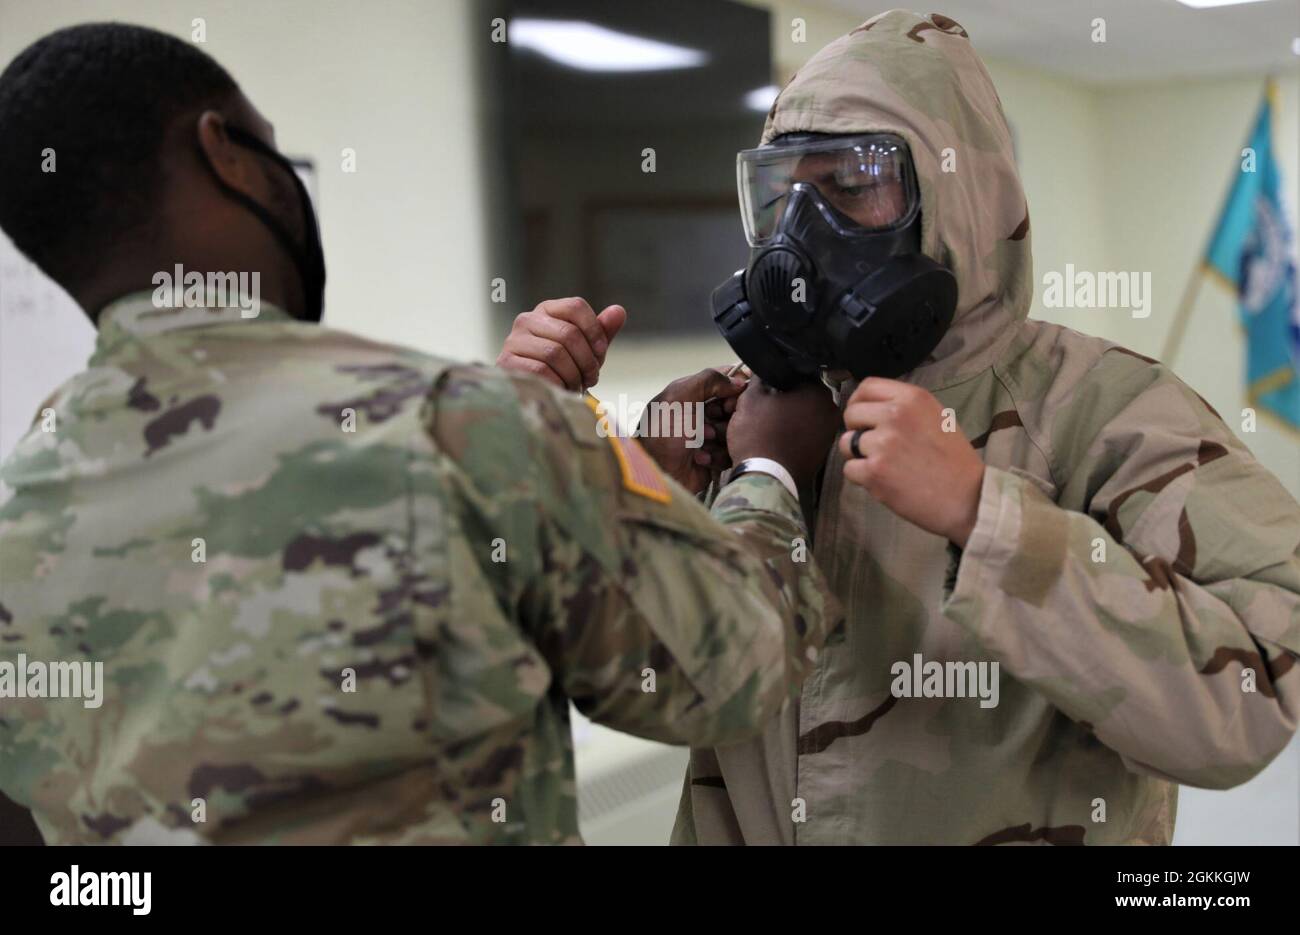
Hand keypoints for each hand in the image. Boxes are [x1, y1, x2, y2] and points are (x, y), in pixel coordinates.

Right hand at [496, 297, 627, 389]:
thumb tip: (619, 311)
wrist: (533, 395)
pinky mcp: (506, 362)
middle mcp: (527, 320)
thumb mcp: (586, 350)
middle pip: (569, 333)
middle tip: (590, 378)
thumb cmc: (562, 369)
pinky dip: (557, 383)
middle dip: (586, 360)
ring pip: (555, 353)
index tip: (600, 353)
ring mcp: (513, 340)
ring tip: (575, 385)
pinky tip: (560, 390)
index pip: (576, 306)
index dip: (594, 331)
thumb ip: (601, 331)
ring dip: (573, 375)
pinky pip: (540, 371)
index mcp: (548, 310)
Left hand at [638, 368, 745, 493]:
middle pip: (733, 407)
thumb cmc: (661, 435)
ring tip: (701, 442)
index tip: (733, 396)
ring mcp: (707, 436)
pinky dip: (717, 455)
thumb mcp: (679, 396)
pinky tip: (700, 458)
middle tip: (711, 422)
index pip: (723, 381)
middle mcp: (699, 413)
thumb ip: (708, 379)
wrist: (657, 473)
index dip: (733, 388)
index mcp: (690, 395)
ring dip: (720, 437)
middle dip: (726, 416)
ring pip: (735, 430)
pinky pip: (731, 452)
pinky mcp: (713, 458)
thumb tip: (737, 380)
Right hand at [727, 379, 841, 491]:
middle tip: (768, 404)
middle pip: (806, 394)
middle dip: (789, 396)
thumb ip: (760, 377)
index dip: (780, 377)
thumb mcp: (751, 399)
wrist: (765, 477)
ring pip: (807, 414)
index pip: (799, 372)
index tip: (767, 386)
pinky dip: (796, 432)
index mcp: (817, 391)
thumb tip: (764, 368)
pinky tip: (779, 437)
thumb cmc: (758, 434)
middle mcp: (831, 409)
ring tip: (771, 422)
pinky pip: (809, 432)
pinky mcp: (824, 451)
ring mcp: (830, 432)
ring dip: (793, 415)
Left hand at [838, 377, 984, 546]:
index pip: (867, 386)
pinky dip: (861, 477)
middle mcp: (895, 415)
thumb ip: (904, 408)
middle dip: (856, 429)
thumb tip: (872, 408)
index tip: (861, 416)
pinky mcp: (874, 472)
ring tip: (882, 465)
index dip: (858, 402)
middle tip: (872, 445)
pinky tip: (883, 481)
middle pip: (851, 413)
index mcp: (912, 398)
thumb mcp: (936, 417)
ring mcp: (883, 444)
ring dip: (857, 455)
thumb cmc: (954, 461)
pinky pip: (849, 469)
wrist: (968, 498)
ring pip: (846, 443)